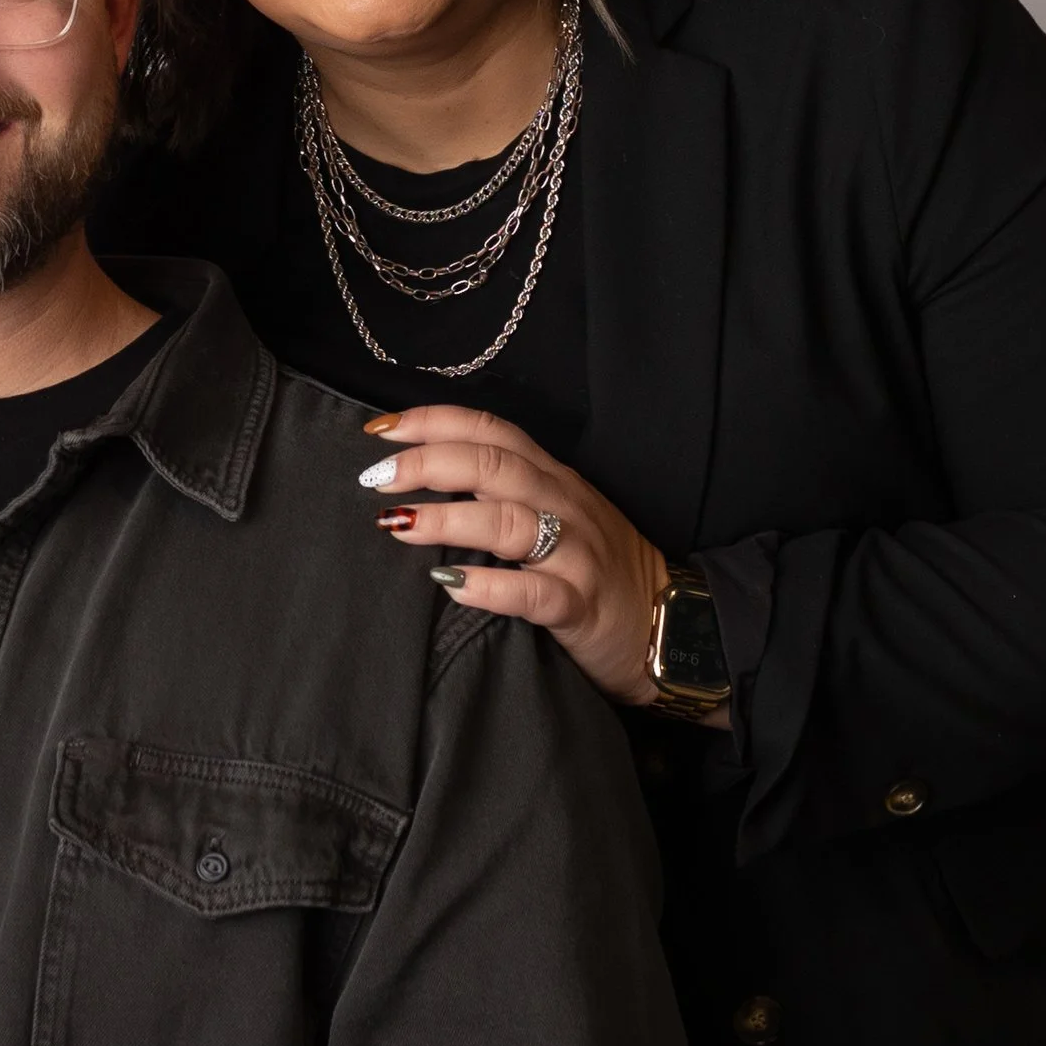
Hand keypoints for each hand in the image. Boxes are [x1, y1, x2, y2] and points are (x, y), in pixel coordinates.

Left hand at [360, 405, 676, 708]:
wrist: (670, 622)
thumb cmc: (597, 568)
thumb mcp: (556, 513)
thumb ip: (503, 491)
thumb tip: (422, 478)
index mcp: (551, 477)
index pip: (490, 430)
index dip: (434, 423)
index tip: (380, 430)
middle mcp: (563, 504)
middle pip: (493, 465)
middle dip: (428, 463)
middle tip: (376, 477)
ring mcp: (575, 553)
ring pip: (510, 521)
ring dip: (448, 519)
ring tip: (398, 525)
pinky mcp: (581, 605)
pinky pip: (534, 592)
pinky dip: (491, 586)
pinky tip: (451, 585)